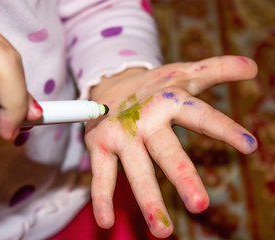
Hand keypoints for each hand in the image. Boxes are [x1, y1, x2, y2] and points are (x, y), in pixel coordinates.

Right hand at [85, 56, 257, 237]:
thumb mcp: (182, 75)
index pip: (200, 116)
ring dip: (148, 199)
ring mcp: (120, 135)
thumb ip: (215, 70)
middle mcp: (145, 119)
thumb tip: (253, 66)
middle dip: (182, 176)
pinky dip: (103, 198)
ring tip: (162, 231)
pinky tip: (106, 222)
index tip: (248, 146)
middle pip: (167, 150)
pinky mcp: (99, 145)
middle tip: (200, 205)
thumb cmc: (153, 87)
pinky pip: (101, 175)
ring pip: (136, 170)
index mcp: (169, 102)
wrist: (111, 83)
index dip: (223, 129)